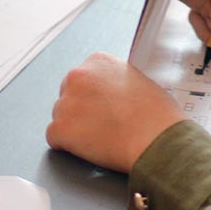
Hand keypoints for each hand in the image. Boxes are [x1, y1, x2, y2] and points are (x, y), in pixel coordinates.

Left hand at [46, 52, 184, 172]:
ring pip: (60, 116)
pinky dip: (67, 145)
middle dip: (80, 110)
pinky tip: (88, 148)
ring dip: (74, 128)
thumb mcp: (139, 80)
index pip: (82, 78)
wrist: (155, 140)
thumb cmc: (156, 115)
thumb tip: (110, 93)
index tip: (101, 107)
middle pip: (68, 95)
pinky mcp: (60, 128)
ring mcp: (66, 102)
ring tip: (100, 138)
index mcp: (97, 61)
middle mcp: (77, 76)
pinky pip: (54, 137)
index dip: (93, 97)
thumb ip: (116, 81)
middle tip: (101, 125)